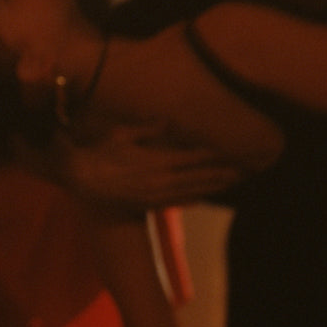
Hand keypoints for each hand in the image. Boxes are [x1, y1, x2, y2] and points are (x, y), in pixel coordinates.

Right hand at [56, 123, 242, 207]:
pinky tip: (206, 195)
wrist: (80, 179)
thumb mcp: (121, 133)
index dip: (216, 154)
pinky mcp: (148, 203)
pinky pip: (178, 201)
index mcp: (158, 160)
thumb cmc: (98, 152)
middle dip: (224, 172)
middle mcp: (162, 179)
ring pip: (193, 191)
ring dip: (216, 186)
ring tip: (234, 181)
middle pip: (201, 176)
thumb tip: (169, 122)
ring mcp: (156, 194)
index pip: (195, 157)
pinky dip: (196, 198)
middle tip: (246, 169)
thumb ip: (148, 128)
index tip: (233, 151)